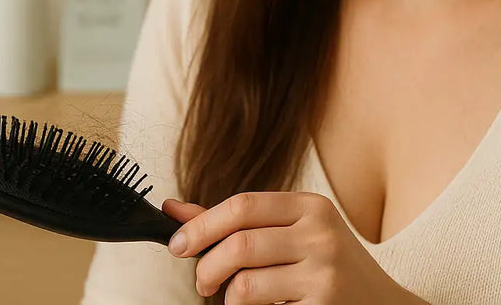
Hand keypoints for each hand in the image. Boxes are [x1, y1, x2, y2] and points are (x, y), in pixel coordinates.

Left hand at [162, 192, 427, 303]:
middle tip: (201, 284)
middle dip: (206, 268)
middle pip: (239, 245)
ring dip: (227, 299)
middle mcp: (321, 234)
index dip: (201, 225)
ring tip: (235, 301)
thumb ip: (236, 223)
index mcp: (311, 206)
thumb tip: (173, 209)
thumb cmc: (327, 269)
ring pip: (245, 286)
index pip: (242, 205)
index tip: (177, 244)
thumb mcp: (291, 235)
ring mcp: (325, 273)